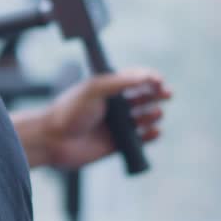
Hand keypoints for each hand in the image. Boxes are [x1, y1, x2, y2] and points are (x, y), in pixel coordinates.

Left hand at [43, 69, 170, 169]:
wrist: (53, 140)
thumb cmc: (69, 111)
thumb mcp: (94, 89)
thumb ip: (120, 82)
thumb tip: (145, 76)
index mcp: (107, 88)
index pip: (134, 79)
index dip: (149, 78)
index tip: (158, 80)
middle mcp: (113, 106)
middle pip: (143, 97)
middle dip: (157, 94)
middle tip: (167, 94)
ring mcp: (116, 125)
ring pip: (144, 118)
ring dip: (154, 114)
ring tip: (155, 113)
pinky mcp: (117, 144)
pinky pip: (140, 140)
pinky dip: (151, 136)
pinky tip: (155, 131)